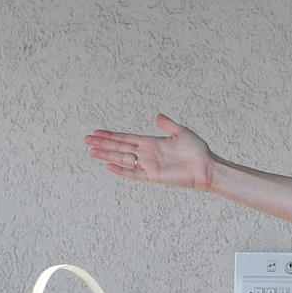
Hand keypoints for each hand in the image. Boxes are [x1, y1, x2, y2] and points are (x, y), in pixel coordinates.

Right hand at [84, 114, 215, 190]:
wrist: (206, 167)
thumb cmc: (197, 151)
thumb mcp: (181, 132)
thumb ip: (168, 125)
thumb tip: (158, 116)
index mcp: (151, 143)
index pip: (125, 138)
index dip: (110, 135)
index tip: (96, 132)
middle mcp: (146, 154)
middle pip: (119, 147)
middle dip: (102, 144)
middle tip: (86, 140)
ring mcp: (148, 165)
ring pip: (122, 159)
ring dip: (107, 155)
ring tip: (91, 152)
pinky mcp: (153, 176)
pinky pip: (133, 173)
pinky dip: (121, 170)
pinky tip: (108, 166)